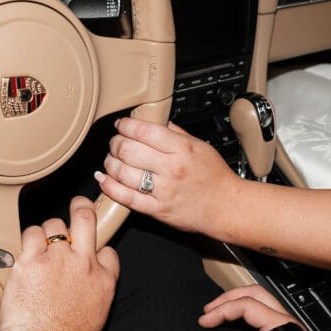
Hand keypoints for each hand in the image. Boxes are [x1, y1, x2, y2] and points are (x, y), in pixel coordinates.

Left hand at [0, 197, 119, 330]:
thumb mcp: (96, 317)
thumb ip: (95, 293)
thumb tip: (88, 287)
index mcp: (104, 280)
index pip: (107, 251)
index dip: (98, 249)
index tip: (91, 252)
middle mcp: (83, 263)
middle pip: (85, 219)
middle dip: (81, 206)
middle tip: (78, 205)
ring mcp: (57, 258)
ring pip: (53, 225)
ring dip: (47, 232)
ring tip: (42, 245)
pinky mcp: (31, 260)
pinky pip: (30, 234)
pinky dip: (28, 240)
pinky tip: (27, 252)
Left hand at [94, 118, 243, 235]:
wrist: (226, 207)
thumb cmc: (215, 177)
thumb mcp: (200, 145)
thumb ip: (175, 132)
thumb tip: (153, 121)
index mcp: (181, 148)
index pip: (143, 131)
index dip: (125, 125)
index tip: (121, 125)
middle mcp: (170, 168)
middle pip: (127, 150)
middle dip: (115, 143)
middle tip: (115, 142)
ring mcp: (162, 190)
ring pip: (122, 172)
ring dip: (110, 163)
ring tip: (111, 160)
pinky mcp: (157, 210)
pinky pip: (126, 198)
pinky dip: (110, 187)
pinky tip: (104, 179)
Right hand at [198, 284, 301, 330]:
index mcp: (280, 326)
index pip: (246, 305)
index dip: (222, 310)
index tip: (205, 321)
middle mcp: (285, 322)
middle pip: (254, 293)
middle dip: (229, 298)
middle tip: (210, 309)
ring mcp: (286, 327)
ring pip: (260, 301)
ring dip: (237, 302)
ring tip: (219, 311)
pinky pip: (262, 314)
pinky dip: (244, 314)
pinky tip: (233, 323)